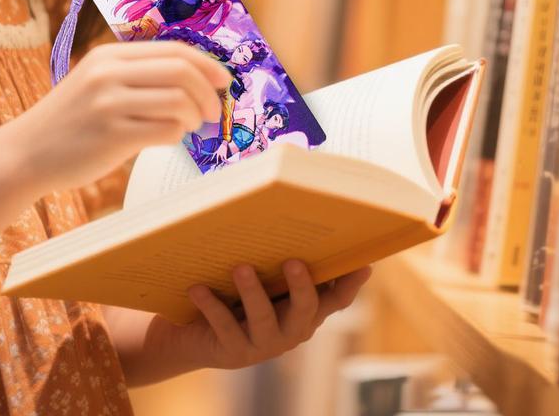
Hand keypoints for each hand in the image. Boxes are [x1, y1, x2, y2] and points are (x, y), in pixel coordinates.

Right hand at [10, 40, 230, 193]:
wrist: (27, 152)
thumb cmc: (71, 119)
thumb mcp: (96, 80)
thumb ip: (136, 73)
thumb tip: (195, 76)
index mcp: (109, 54)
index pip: (174, 50)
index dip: (207, 65)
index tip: (224, 81)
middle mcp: (109, 73)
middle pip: (181, 71)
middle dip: (208, 92)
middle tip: (213, 111)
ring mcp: (109, 104)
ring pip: (178, 101)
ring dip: (194, 117)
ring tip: (188, 126)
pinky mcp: (112, 136)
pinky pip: (166, 131)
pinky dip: (177, 135)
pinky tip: (168, 138)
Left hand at [156, 260, 372, 371]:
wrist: (193, 334)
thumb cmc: (232, 294)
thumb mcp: (260, 275)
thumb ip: (274, 255)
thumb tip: (281, 207)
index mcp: (302, 310)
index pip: (335, 300)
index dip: (351, 284)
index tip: (364, 263)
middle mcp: (290, 330)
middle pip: (306, 310)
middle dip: (301, 286)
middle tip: (293, 261)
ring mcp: (263, 344)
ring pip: (264, 319)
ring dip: (253, 292)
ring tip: (240, 267)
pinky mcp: (233, 352)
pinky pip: (224, 326)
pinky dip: (211, 305)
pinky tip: (197, 288)